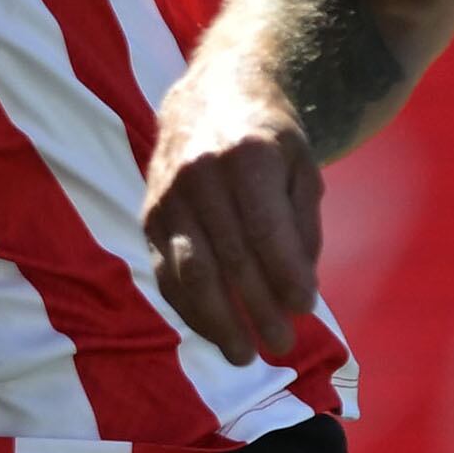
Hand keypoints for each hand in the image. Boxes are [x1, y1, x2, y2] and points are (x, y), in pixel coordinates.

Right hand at [142, 66, 327, 363]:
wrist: (211, 97)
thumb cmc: (268, 138)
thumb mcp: (302, 167)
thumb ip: (302, 227)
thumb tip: (298, 293)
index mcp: (245, 156)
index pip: (264, 229)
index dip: (284, 275)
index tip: (305, 309)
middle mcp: (199, 175)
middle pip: (228, 258)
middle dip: (257, 309)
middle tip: (281, 344)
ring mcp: (167, 197)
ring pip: (189, 273)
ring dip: (218, 322)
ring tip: (244, 355)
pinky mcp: (148, 217)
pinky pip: (165, 273)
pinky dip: (190, 309)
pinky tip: (214, 331)